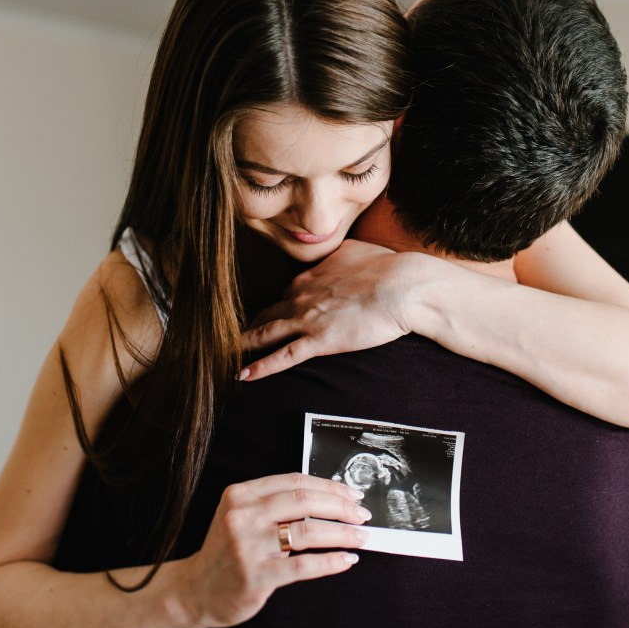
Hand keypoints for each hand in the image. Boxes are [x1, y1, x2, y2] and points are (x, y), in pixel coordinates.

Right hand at [177, 473, 370, 627]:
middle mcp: (242, 516)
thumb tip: (330, 498)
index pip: (295, 482)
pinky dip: (330, 562)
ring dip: (342, 534)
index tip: (352, 494)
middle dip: (341, 507)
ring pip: (307, 532)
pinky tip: (346, 560)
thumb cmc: (228, 552)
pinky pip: (303, 566)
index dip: (329, 487)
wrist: (195, 591)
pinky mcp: (256, 576)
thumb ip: (275, 504)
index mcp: (241, 495)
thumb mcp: (242, 516)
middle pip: (304, 502)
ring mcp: (247, 547)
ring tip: (361, 537)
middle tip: (362, 514)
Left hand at [240, 240, 423, 379]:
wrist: (402, 287)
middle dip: (252, 325)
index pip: (287, 293)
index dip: (280, 306)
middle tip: (236, 336)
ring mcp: (307, 319)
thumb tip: (339, 257)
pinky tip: (242, 375)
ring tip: (226, 353)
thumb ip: (339, 257)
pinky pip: (282, 357)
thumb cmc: (388, 268)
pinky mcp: (319, 341)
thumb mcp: (356, 251)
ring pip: (265, 333)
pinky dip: (260, 367)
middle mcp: (302, 295)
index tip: (275, 314)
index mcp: (311, 274)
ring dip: (244, 343)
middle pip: (269, 312)